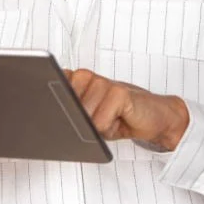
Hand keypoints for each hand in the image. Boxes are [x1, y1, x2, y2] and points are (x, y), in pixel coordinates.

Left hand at [63, 68, 189, 150]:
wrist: (154, 116)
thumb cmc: (119, 116)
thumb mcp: (88, 118)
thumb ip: (71, 113)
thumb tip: (54, 119)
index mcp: (75, 80)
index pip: (50, 90)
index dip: (54, 107)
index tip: (57, 112)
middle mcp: (86, 76)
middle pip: (66, 109)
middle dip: (80, 121)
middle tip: (98, 118)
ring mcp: (102, 82)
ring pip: (84, 118)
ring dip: (98, 126)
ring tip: (111, 118)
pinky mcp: (118, 92)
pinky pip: (100, 121)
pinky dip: (108, 127)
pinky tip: (120, 118)